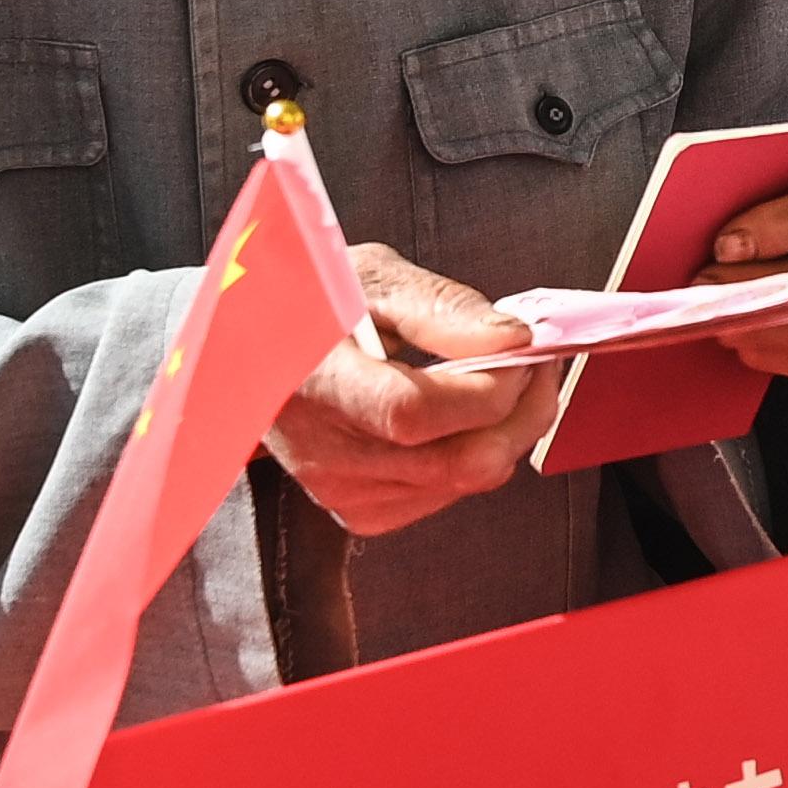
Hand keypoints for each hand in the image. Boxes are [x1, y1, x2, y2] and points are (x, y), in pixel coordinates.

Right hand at [266, 245, 567, 532]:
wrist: (250, 350)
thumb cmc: (306, 304)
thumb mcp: (365, 277)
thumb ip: (439, 307)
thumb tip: (511, 339)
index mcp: (314, 381)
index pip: (415, 412)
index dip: (487, 385)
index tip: (521, 349)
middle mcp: (324, 451)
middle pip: (460, 462)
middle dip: (523, 411)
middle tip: (536, 364)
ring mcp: (341, 489)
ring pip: (467, 482)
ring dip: (506, 431)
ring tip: (503, 378)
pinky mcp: (358, 510)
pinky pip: (447, 495)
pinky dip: (473, 455)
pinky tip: (460, 417)